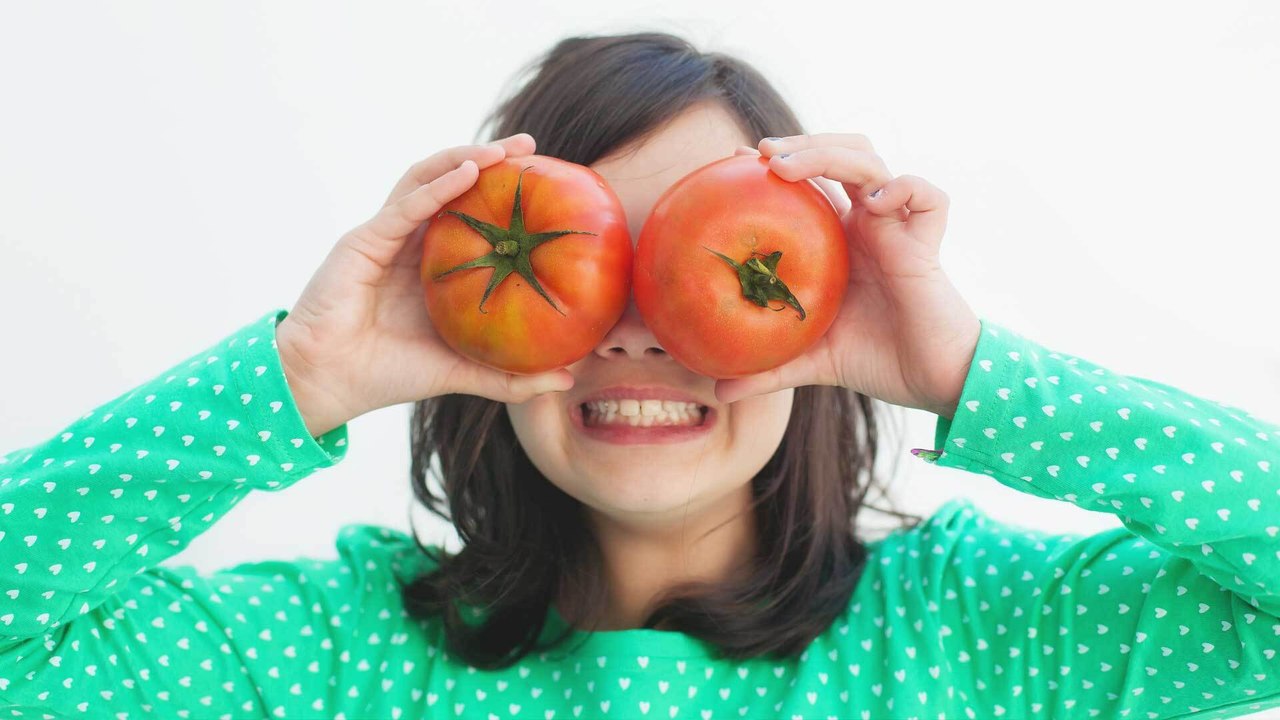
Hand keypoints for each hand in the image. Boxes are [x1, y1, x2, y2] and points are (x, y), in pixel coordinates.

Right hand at [276, 134, 574, 436]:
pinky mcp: (363, 241)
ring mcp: (385, 238)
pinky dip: (438, 186)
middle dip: (489, 160)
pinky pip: (406, 206)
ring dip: (464, 159)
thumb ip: (510, 376)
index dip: (502, 196)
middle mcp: (410, 244)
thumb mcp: (461, 372)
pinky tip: (470, 172)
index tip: (545, 184)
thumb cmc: (386, 375)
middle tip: (530, 147)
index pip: (470, 216)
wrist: (327, 384)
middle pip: (450, 186)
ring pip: (426, 181)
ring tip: (504, 150)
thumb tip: (567, 377)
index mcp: (431, 267)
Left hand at [713, 134, 980, 419]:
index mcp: (841, 239)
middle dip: (803, 143)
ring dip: (830, 153)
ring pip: (871, 162)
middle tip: (762, 153)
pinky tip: (874, 203)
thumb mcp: (813, 362)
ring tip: (789, 167)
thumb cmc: (879, 361)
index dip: (780, 161)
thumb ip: (768, 370)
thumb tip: (719, 392)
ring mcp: (897, 228)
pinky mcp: (927, 244)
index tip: (735, 158)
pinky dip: (904, 188)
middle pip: (840, 155)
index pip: (811, 181)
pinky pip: (928, 197)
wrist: (931, 382)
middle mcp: (869, 224)